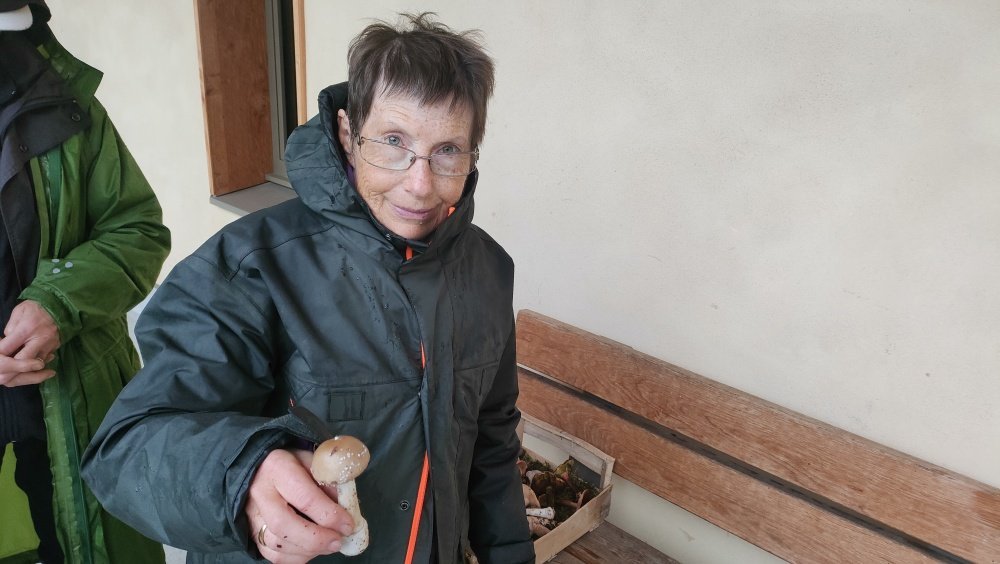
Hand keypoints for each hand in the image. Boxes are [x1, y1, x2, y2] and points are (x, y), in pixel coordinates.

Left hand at [0, 300, 58, 386]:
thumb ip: (10, 327)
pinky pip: (43, 361)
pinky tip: (28, 365)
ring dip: (23, 370)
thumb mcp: (19, 311)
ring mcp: (49, 346)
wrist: (61, 306)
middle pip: (21, 362)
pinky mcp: (55, 348)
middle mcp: (40, 340)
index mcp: (27, 329)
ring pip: (34, 366)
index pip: (7, 348)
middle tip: (2, 375)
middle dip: (10, 370)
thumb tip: (6, 341)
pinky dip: (34, 365)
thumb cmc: (36, 307)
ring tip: (14, 372)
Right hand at [245, 448, 355, 562]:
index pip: (304, 497)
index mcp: (278, 468)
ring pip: (277, 545)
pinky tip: (313, 549)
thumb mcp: (315, 462)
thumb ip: (330, 482)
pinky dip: (297, 557)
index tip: (348, 524)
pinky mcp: (252, 532)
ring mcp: (252, 515)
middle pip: (284, 525)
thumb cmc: (295, 464)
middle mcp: (260, 493)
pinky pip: (274, 555)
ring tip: (329, 544)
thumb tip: (345, 509)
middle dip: (316, 538)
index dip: (329, 515)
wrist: (262, 469)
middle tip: (338, 541)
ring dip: (309, 550)